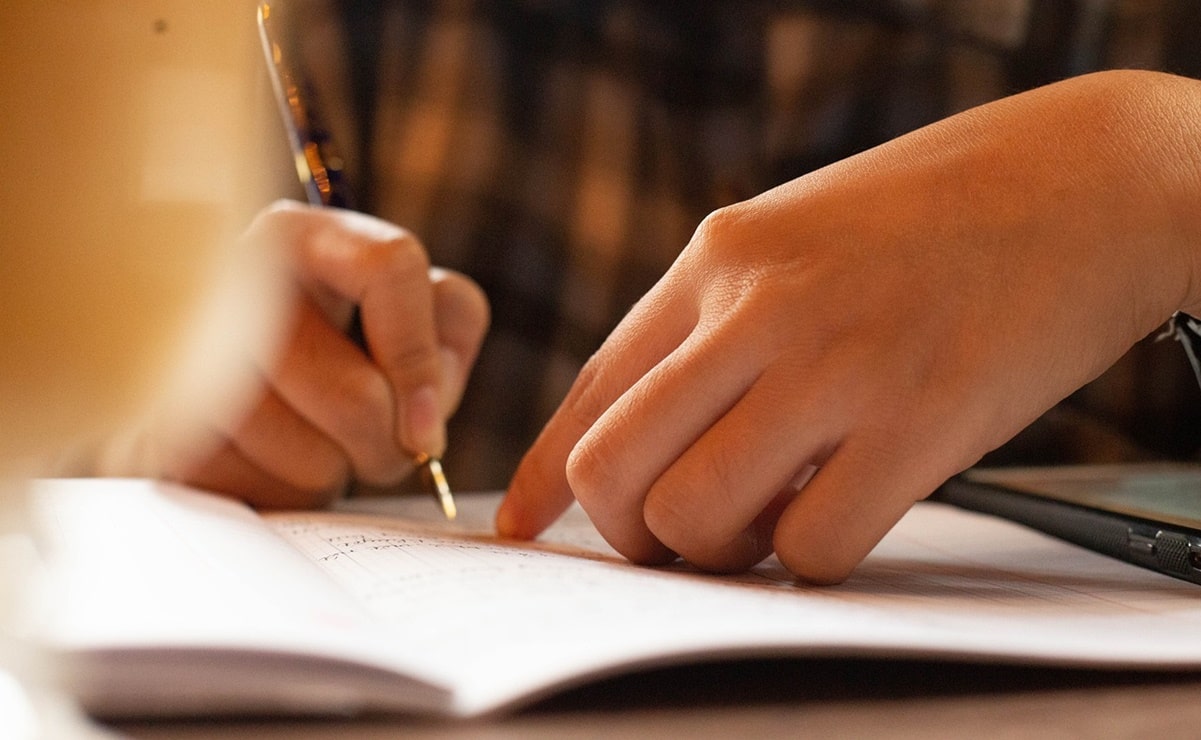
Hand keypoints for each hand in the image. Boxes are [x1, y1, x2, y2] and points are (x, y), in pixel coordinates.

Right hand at [143, 201, 487, 507]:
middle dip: (387, 443)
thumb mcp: (415, 316)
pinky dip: (281, 493)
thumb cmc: (342, 347)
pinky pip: (258, 490)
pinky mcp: (156, 428)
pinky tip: (271, 462)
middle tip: (381, 446)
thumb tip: (422, 414)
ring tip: (316, 445)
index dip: (422, 356)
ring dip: (333, 471)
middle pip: (357, 394)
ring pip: (312, 456)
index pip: (390, 266)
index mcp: (300, 235)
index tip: (428, 421)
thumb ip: (448, 328)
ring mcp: (183, 352)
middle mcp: (232, 274)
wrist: (215, 393)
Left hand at [500, 70, 1200, 581]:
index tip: (522, 522)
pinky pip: (813, 544)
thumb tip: (664, 434)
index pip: (591, 389)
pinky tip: (842, 513)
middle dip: (631, 531)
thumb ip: (719, 324)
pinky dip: (812, 556)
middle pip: (615, 468)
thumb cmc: (938, 215)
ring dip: (719, 551)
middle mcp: (758, 306)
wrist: (1088, 177)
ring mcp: (836, 360)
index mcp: (718, 258)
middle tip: (680, 536)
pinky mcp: (920, 418)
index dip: (544, 475)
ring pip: (695, 516)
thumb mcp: (796, 237)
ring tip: (770, 521)